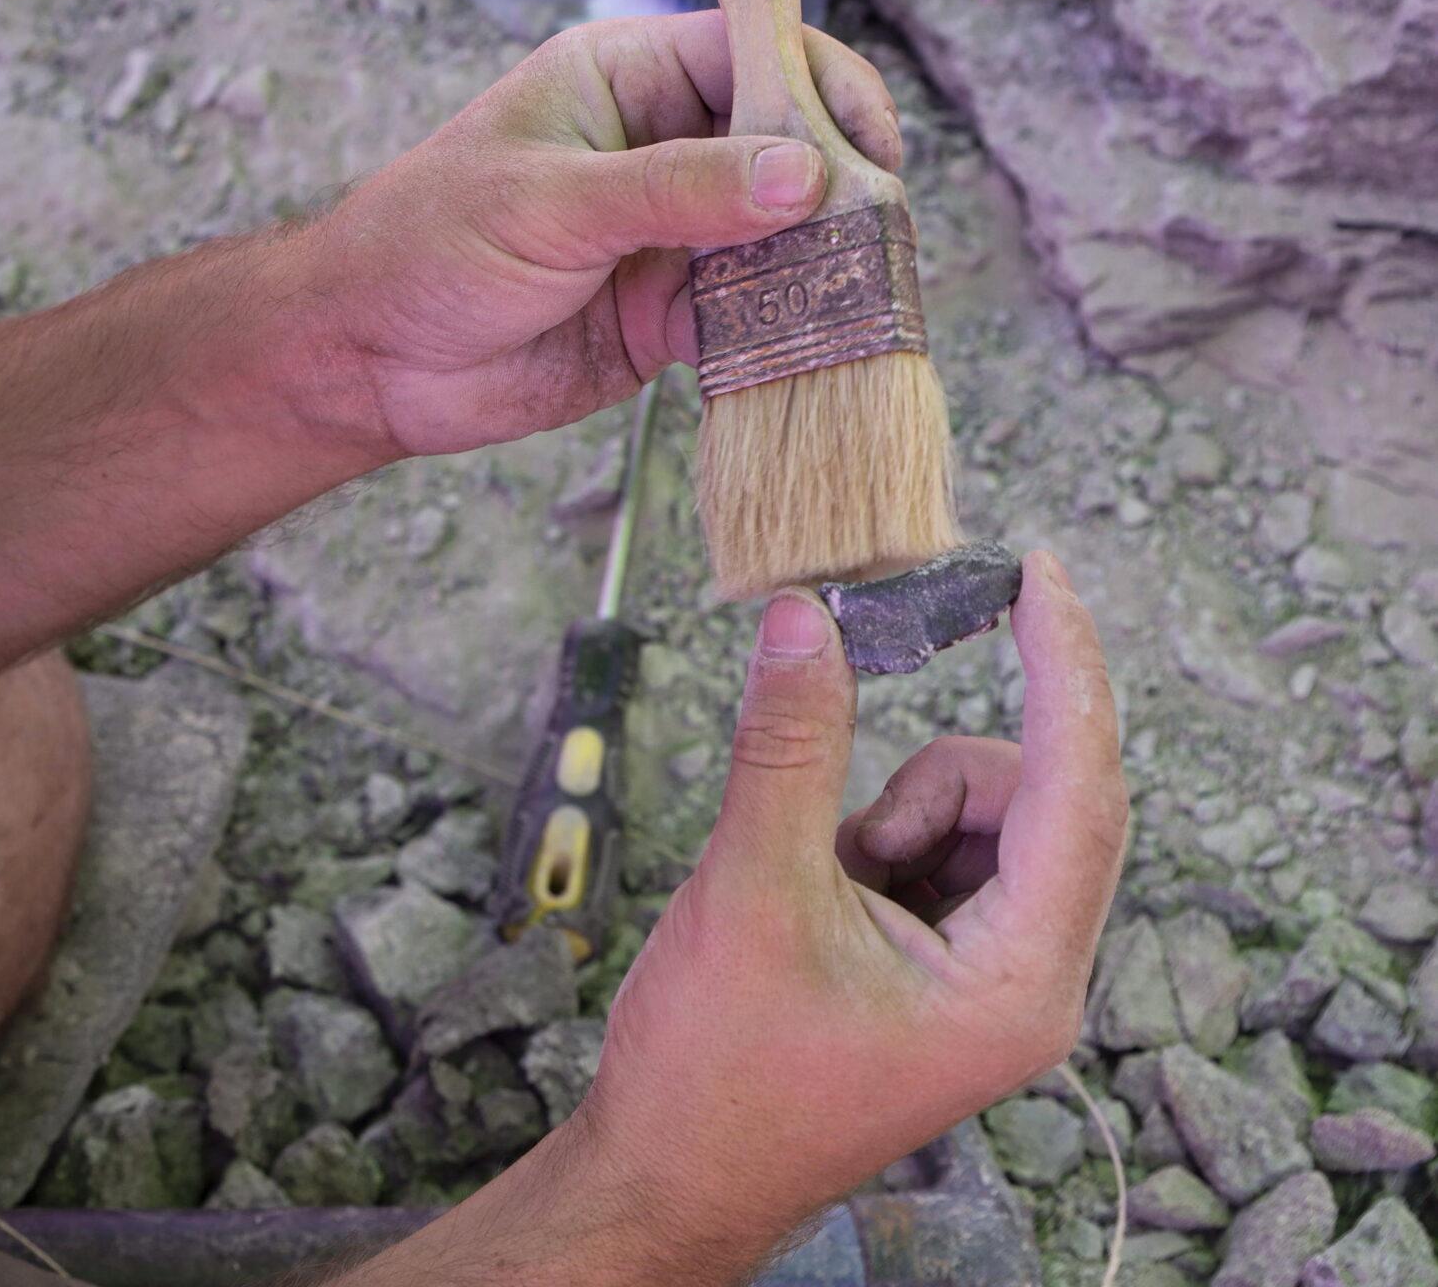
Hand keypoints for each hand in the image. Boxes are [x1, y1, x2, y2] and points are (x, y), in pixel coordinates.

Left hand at [301, 12, 900, 457]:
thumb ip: (677, 190)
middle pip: (790, 143)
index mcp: (627, 76)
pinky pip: (756, 313)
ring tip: (864, 296)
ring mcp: (674, 233)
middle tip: (878, 235)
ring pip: (784, 234)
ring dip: (825, 263)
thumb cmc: (425, 246)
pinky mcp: (672, 314)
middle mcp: (666, 145)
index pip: (755, 50)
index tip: (872, 145)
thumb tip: (805, 174)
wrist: (364, 362)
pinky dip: (790, 328)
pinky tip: (818, 346)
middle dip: (840, 184)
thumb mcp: (549, 205)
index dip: (822, 87)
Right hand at [569, 553, 1126, 1279]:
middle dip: (928, 783)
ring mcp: (985, 973)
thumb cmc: (717, 1073)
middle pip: (1028, 800)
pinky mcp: (940, 962)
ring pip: (977, 814)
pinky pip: (935, 845)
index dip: (1066, 671)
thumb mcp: (750, 891)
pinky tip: (819, 895)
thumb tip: (806, 619)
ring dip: (890, 813)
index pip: (1078, 794)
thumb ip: (788, 746)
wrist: (670, 1173)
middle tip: (840, 828)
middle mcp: (1026, 979)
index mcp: (1019, 984)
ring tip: (816, 886)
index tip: (1043, 575)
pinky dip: (874, 837)